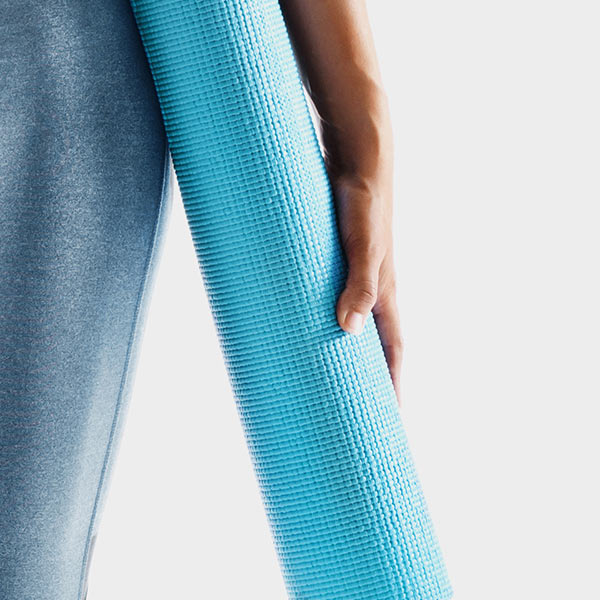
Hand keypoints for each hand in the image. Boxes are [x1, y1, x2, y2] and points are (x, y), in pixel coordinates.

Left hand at [331, 171, 402, 404]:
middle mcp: (373, 291)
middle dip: (368, 380)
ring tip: (325, 379)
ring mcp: (354, 278)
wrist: (357, 161)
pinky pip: (332, 302)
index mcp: (385, 294)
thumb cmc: (363, 203)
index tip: (391, 420)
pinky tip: (303, 328)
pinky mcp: (335, 263)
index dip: (393, 386)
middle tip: (354, 411)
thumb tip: (348, 329)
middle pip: (373, 346)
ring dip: (343, 353)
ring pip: (352, 326)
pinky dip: (324, 321)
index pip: (394, 352)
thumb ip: (359, 284)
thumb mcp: (363, 246)